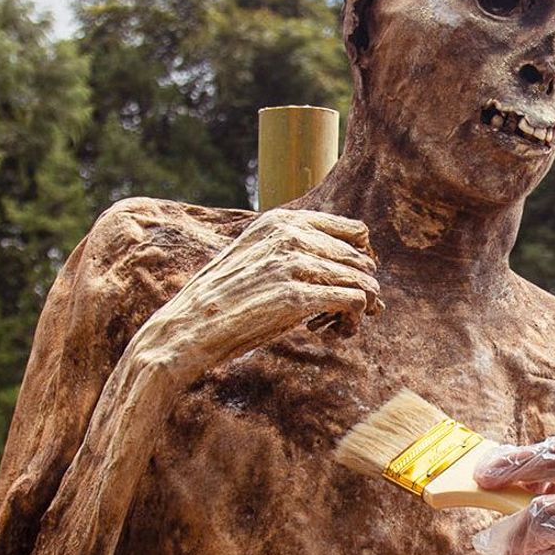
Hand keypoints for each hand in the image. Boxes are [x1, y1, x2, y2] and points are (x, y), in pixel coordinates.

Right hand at [125, 207, 379, 380]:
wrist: (190, 326)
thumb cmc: (226, 300)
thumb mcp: (258, 258)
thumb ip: (294, 250)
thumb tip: (353, 265)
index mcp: (282, 222)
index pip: (356, 231)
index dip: (363, 261)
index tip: (351, 284)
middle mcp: (291, 235)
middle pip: (362, 260)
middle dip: (362, 290)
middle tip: (345, 315)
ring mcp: (294, 263)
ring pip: (364, 281)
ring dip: (361, 309)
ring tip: (340, 326)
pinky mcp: (296, 296)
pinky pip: (354, 302)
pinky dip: (354, 321)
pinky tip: (338, 333)